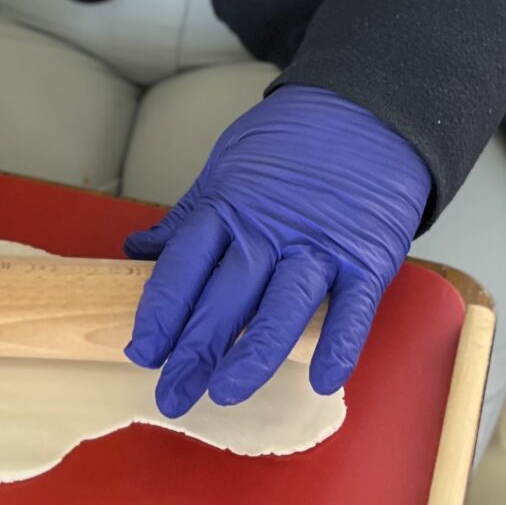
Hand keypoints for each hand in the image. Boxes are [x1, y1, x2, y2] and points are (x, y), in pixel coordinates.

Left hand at [123, 87, 430, 414]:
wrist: (368, 110)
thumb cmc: (291, 141)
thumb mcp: (227, 167)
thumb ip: (188, 218)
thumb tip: (137, 250)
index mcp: (228, 207)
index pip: (184, 266)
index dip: (161, 312)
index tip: (142, 351)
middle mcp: (271, 230)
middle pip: (226, 297)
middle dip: (195, 350)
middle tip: (172, 393)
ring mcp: (320, 245)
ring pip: (282, 307)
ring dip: (254, 354)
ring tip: (226, 393)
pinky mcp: (367, 258)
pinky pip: (353, 310)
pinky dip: (338, 346)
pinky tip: (321, 380)